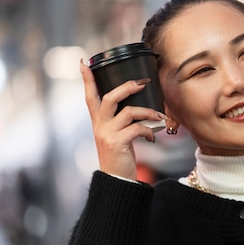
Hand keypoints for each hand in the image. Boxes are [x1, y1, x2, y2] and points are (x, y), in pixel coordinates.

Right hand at [81, 60, 166, 179]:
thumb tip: (141, 107)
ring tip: (159, 116)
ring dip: (147, 112)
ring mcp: (107, 134)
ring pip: (128, 111)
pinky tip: (152, 137)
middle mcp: (99, 126)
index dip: (87, 80)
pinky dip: (148, 130)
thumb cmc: (120, 157)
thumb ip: (121, 121)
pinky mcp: (117, 143)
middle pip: (109, 98)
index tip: (84, 63)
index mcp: (98, 122)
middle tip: (142, 82)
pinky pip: (137, 129)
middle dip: (126, 87)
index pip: (89, 96)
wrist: (116, 181)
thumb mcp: (115, 136)